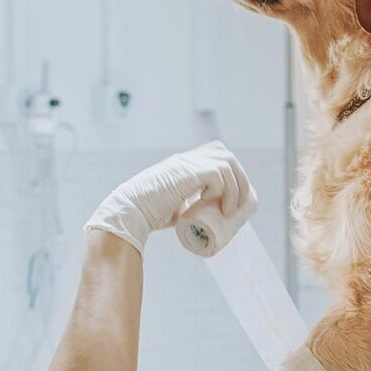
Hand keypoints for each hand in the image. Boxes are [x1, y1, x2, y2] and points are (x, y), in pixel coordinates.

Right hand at [85, 141, 253, 253]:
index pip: (217, 152)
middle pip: (226, 155)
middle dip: (240, 179)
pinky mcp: (186, 173)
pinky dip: (222, 189)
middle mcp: (186, 158)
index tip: (234, 194)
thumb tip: (199, 217)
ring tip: (230, 211)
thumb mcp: (174, 206)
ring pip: (226, 164)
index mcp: (184, 163)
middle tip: (240, 204)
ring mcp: (186, 164)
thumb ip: (185, 205)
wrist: (130, 212)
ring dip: (235, 188)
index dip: (231, 171)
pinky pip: (217, 174)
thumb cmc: (147, 214)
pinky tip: (212, 202)